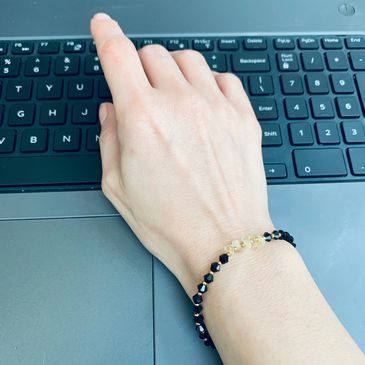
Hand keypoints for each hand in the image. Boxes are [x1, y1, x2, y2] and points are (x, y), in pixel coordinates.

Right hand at [90, 13, 273, 293]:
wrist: (224, 243)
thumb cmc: (172, 224)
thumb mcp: (118, 187)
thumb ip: (109, 139)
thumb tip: (112, 110)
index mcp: (143, 119)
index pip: (117, 55)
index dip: (105, 35)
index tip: (103, 27)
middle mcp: (181, 105)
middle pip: (153, 54)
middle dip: (141, 68)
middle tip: (142, 92)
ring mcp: (217, 108)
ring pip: (189, 59)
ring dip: (174, 71)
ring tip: (174, 98)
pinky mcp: (244, 118)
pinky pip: (224, 78)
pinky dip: (209, 83)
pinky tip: (204, 105)